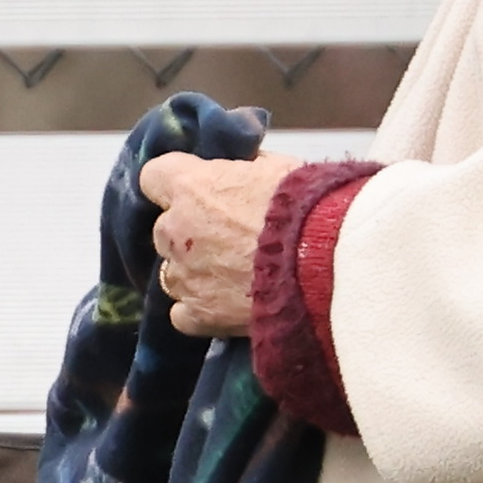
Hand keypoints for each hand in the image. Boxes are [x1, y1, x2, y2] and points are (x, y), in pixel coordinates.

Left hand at [139, 152, 293, 338]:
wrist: (329, 260)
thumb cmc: (308, 207)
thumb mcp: (277, 168)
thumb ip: (245, 169)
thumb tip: (242, 169)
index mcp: (190, 187)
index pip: (154, 176)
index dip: (176, 183)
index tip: (198, 189)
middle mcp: (175, 230)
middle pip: (166, 228)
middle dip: (191, 232)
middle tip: (232, 237)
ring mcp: (184, 275)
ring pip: (173, 272)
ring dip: (196, 271)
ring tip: (237, 275)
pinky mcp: (200, 314)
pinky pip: (183, 314)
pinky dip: (200, 310)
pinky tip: (226, 306)